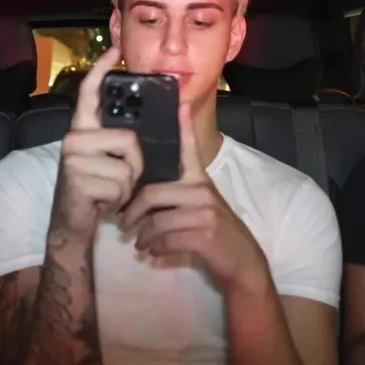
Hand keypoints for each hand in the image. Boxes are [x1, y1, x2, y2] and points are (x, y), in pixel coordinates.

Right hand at [49, 47, 142, 246]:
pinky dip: (119, 200)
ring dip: (126, 186)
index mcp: (84, 130)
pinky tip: (103, 203)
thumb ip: (121, 141)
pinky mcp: (77, 179)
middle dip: (135, 165)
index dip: (103, 69)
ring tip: (109, 192)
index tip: (115, 50)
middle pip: (129, 139)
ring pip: (127, 165)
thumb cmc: (97, 190)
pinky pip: (119, 185)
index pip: (90, 92)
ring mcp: (73, 158)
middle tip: (119, 179)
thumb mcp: (110, 162)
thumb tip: (150, 121)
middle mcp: (74, 138)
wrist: (73, 224)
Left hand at [117, 102, 268, 294]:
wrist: (241, 261)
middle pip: (152, 194)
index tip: (178, 104)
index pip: (189, 148)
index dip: (183, 127)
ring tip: (139, 243)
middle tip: (123, 225)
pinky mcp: (205, 233)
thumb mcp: (199, 206)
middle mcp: (202, 190)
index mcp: (199, 179)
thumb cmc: (214, 233)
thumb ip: (176, 196)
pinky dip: (155, 249)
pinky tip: (154, 253)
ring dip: (142, 236)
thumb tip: (140, 198)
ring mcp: (205, 211)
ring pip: (157, 221)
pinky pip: (166, 239)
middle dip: (132, 213)